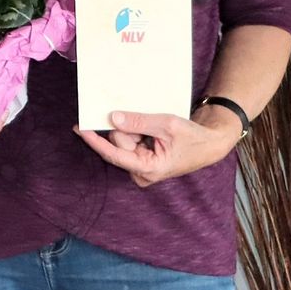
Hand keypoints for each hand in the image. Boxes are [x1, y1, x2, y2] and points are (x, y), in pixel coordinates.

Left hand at [75, 108, 241, 186]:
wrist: (211, 143)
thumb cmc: (194, 137)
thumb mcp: (168, 125)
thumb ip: (140, 122)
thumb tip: (113, 118)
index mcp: (148, 169)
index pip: (114, 154)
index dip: (95, 140)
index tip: (80, 128)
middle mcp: (141, 172)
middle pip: (118, 143)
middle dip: (129, 129)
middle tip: (151, 125)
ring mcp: (141, 166)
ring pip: (123, 140)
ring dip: (135, 129)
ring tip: (157, 130)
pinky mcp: (142, 159)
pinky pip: (129, 140)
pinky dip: (137, 131)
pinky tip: (152, 131)